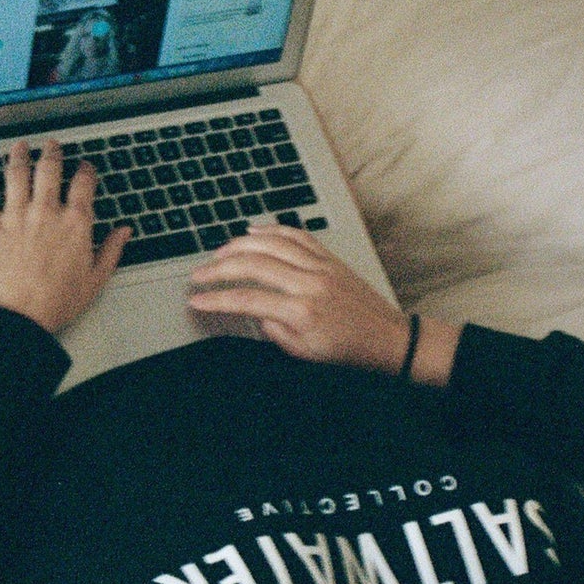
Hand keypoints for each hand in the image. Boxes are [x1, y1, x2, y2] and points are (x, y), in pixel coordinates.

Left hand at [0, 139, 129, 337]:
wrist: (21, 317)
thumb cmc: (57, 302)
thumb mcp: (95, 279)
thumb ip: (111, 250)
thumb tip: (124, 232)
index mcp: (75, 223)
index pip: (83, 184)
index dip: (86, 170)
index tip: (85, 167)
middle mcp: (46, 212)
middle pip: (49, 170)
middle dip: (52, 153)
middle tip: (52, 145)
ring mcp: (16, 216)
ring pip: (17, 174)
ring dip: (19, 155)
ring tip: (20, 146)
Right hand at [186, 224, 456, 379]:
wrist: (387, 338)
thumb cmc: (348, 350)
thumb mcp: (305, 353)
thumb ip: (274, 332)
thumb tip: (254, 311)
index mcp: (301, 312)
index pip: (247, 300)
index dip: (216, 299)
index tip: (196, 299)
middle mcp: (310, 283)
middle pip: (253, 264)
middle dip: (219, 268)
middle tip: (199, 275)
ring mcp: (321, 266)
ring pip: (272, 242)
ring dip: (239, 244)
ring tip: (219, 253)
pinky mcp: (329, 258)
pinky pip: (297, 235)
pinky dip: (272, 230)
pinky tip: (254, 232)